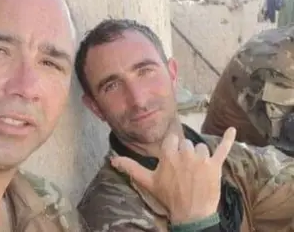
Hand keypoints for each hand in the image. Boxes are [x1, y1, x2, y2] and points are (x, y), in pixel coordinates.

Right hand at [111, 127, 235, 223]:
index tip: (172, 158)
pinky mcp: (215, 165)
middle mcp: (185, 153)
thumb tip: (112, 159)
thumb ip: (131, 168)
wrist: (191, 214)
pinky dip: (228, 139)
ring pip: (200, 147)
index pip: (171, 140)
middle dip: (185, 154)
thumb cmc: (168, 197)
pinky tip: (232, 130)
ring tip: (196, 171)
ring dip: (199, 156)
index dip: (172, 149)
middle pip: (186, 144)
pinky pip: (223, 148)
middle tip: (184, 171)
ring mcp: (202, 159)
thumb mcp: (147, 182)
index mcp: (169, 155)